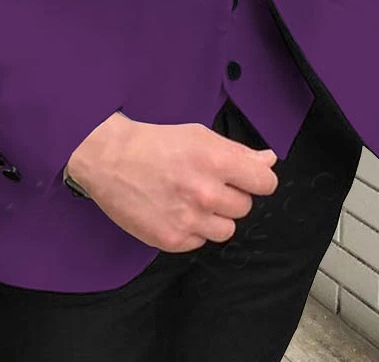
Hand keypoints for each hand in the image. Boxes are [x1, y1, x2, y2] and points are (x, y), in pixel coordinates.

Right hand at [65, 111, 278, 252]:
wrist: (110, 159)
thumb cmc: (156, 143)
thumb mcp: (199, 136)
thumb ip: (238, 152)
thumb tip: (268, 161)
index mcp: (216, 161)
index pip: (265, 182)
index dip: (257, 178)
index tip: (246, 177)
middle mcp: (206, 193)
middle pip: (245, 206)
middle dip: (230, 195)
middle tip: (206, 183)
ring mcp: (189, 220)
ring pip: (226, 229)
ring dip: (214, 217)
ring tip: (192, 200)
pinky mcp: (171, 240)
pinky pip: (200, 242)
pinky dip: (192, 230)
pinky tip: (175, 211)